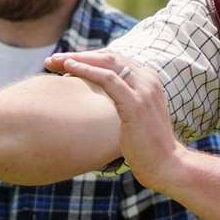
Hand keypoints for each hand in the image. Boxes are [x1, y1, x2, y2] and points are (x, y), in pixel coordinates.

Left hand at [52, 53, 186, 194]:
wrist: (165, 164)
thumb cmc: (146, 146)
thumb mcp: (135, 116)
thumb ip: (123, 101)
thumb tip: (99, 101)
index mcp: (148, 79)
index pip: (115, 58)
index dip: (88, 57)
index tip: (64, 62)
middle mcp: (148, 79)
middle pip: (108, 56)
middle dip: (79, 55)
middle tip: (53, 59)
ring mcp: (143, 89)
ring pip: (106, 62)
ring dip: (78, 59)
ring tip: (55, 61)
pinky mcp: (135, 103)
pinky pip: (108, 79)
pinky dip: (87, 70)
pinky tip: (69, 69)